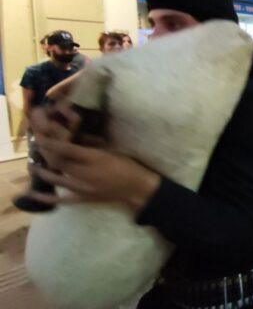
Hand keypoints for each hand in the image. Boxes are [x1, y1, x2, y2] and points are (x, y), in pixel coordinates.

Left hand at [27, 106, 160, 213]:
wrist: (136, 187)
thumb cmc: (127, 165)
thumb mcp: (111, 151)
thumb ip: (92, 147)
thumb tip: (75, 140)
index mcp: (95, 158)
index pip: (67, 149)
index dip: (51, 143)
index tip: (39, 138)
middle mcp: (86, 173)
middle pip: (58, 163)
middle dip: (44, 154)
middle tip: (34, 148)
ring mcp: (83, 188)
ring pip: (56, 178)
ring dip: (41, 172)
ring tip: (32, 165)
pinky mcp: (83, 199)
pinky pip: (61, 199)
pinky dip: (46, 197)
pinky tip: (33, 193)